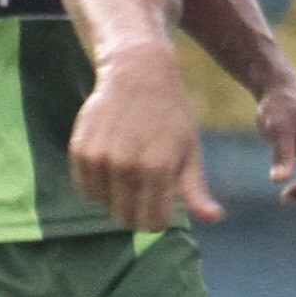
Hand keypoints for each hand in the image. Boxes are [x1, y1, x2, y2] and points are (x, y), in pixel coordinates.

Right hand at [67, 46, 212, 229]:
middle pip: (126, 218)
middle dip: (138, 214)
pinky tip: (112, 167)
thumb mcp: (190, 151)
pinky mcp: (80, 150)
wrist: (137, 74)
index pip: (153, 222)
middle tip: (146, 193)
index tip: (162, 210)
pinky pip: (86, 189)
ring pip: (105, 205)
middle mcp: (126, 165)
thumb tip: (214, 219)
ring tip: (130, 174)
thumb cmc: (171, 117)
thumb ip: (196, 190)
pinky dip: (99, 186)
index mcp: (158, 169)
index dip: (158, 221)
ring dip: (117, 199)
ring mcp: (100, 158)